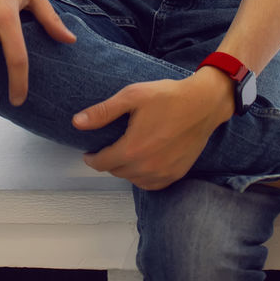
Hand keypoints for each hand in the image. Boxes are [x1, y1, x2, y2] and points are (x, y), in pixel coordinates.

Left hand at [73, 68, 233, 190]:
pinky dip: (142, 177)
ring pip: (133, 179)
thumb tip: (76, 122)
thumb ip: (103, 111)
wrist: (203, 103)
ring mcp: (162, 174)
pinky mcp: (176, 175)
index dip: (91, 158)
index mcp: (132, 150)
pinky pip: (151, 184)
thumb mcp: (132, 96)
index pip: (101, 163)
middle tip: (109, 147)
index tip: (88, 153)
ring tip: (126, 152)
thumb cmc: (167, 96)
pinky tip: (143, 162)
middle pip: (116, 172)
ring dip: (125, 169)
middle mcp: (146, 167)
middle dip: (109, 161)